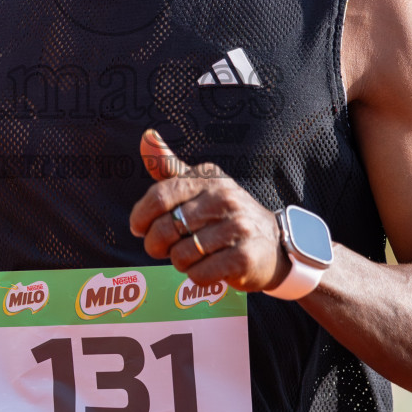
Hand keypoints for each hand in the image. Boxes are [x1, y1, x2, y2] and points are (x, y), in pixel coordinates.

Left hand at [129, 129, 289, 292]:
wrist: (272, 243)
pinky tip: (209, 267)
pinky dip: (197, 276)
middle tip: (164, 248)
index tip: (139, 228)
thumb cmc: (224, 214)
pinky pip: (200, 274)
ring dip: (180, 262)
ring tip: (194, 255)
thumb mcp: (199, 186)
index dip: (141, 217)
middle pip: (165, 228)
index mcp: (208, 178)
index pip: (160, 196)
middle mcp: (225, 198)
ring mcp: (237, 227)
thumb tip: (146, 136)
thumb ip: (168, 166)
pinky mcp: (244, 257)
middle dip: (156, 245)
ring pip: (180, 255)